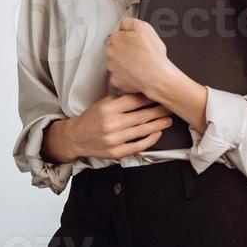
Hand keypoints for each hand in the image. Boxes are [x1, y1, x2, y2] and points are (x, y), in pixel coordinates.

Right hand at [43, 93, 173, 162]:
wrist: (76, 137)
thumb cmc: (92, 118)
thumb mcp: (103, 103)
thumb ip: (121, 100)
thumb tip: (143, 95)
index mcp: (108, 108)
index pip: (134, 101)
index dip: (149, 98)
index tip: (160, 95)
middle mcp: (111, 124)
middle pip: (141, 116)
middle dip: (158, 111)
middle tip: (170, 107)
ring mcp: (114, 139)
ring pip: (141, 130)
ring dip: (158, 125)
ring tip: (168, 120)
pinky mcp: (116, 152)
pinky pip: (137, 146)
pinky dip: (149, 140)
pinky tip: (157, 133)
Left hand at [104, 17, 175, 96]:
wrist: (157, 77)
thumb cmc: (152, 55)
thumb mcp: (145, 28)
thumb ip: (130, 22)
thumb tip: (124, 23)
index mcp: (116, 39)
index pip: (118, 35)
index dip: (128, 38)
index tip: (135, 42)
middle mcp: (111, 53)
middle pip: (115, 49)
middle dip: (125, 50)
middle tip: (139, 53)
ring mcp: (112, 68)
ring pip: (116, 63)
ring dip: (124, 63)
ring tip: (138, 64)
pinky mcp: (116, 81)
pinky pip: (119, 76)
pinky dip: (125, 75)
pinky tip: (135, 73)